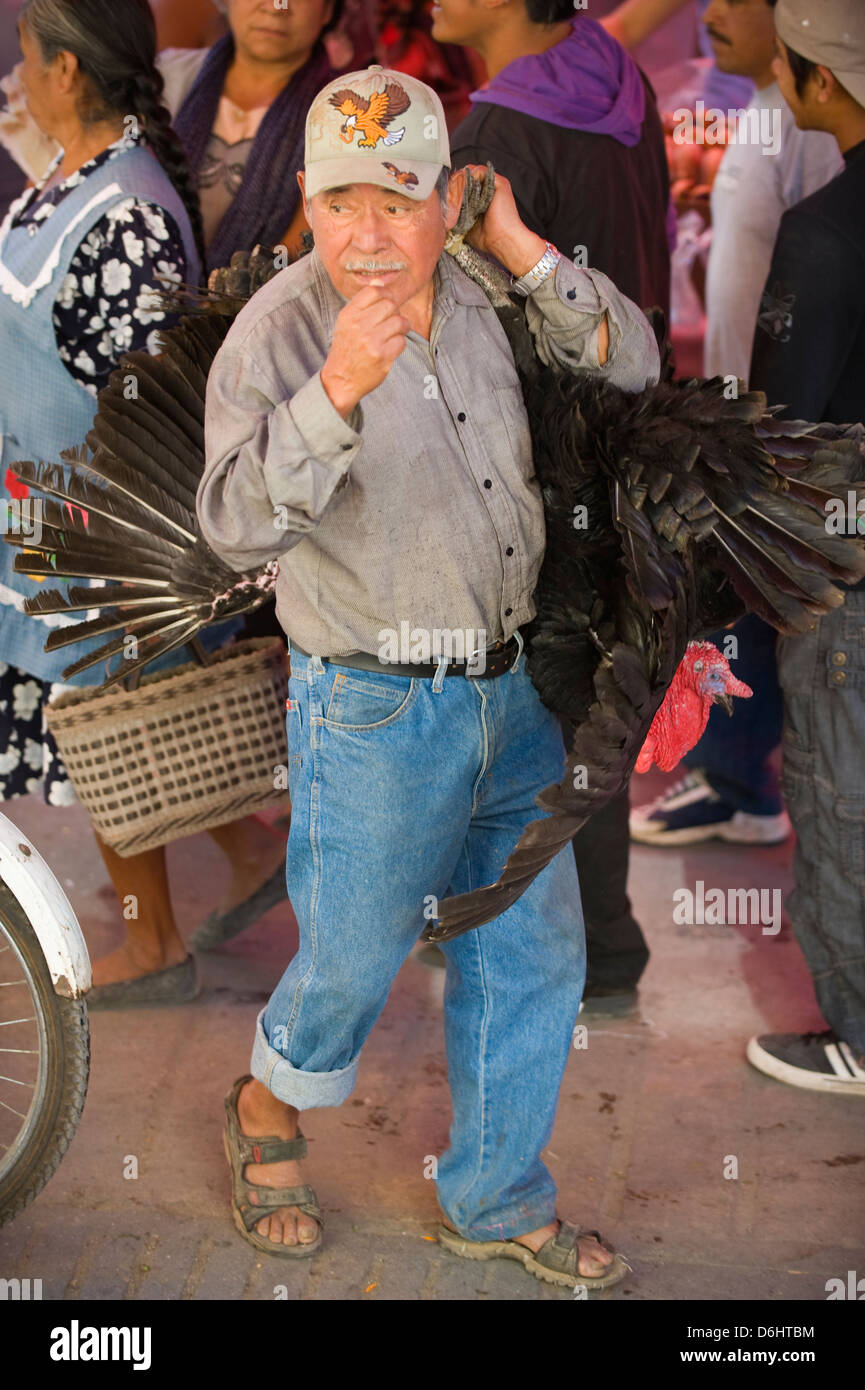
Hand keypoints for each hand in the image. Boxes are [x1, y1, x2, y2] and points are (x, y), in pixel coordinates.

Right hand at [320, 286, 409, 417]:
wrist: (340, 380)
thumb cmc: (346, 349)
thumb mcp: (346, 323)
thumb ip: (362, 303)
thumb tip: (379, 283)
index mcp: (349, 314)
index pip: (374, 291)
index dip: (386, 295)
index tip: (388, 303)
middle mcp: (359, 325)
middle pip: (390, 305)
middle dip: (395, 312)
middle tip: (391, 322)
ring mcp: (371, 341)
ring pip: (400, 322)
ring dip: (401, 328)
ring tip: (393, 334)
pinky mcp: (382, 356)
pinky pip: (402, 341)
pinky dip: (399, 344)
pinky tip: (390, 348)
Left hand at [457, 164, 546, 276]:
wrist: (504, 241)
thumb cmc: (490, 239)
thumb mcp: (468, 227)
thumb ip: (459, 217)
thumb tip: (444, 217)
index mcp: (484, 198)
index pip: (466, 185)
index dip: (455, 188)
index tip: (446, 197)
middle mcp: (491, 189)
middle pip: (468, 175)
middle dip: (456, 182)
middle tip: (448, 193)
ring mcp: (495, 185)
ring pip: (473, 170)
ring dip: (461, 179)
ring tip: (456, 192)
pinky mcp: (500, 183)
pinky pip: (480, 171)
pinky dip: (469, 177)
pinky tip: (464, 189)